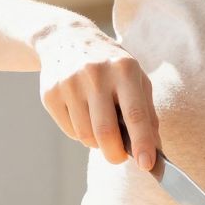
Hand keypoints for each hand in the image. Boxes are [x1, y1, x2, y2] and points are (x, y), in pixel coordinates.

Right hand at [32, 22, 157, 170]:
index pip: (135, 114)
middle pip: (105, 132)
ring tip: (101, 124)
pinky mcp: (50, 94)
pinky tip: (83, 114)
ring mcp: (69, 83)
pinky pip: (70, 131)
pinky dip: (81, 133)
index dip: (142, 142)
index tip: (147, 165)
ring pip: (86, 136)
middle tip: (120, 157)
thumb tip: (154, 151)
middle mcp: (95, 74)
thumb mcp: (136, 78)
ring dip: (97, 142)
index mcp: (124, 69)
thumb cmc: (111, 66)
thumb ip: (147, 113)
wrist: (67, 39)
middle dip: (115, 154)